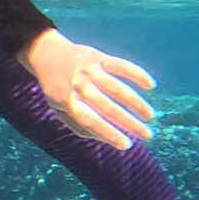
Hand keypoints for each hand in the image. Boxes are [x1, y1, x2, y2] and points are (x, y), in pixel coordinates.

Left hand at [20, 29, 155, 148]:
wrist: (47, 54)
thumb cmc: (57, 89)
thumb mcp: (59, 109)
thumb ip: (79, 125)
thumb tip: (106, 138)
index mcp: (67, 101)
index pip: (91, 121)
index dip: (109, 134)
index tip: (127, 145)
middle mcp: (79, 85)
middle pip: (108, 107)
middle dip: (129, 122)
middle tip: (147, 135)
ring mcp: (89, 70)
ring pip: (117, 88)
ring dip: (136, 103)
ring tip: (150, 116)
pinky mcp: (99, 57)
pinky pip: (121, 65)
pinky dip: (137, 74)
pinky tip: (151, 85)